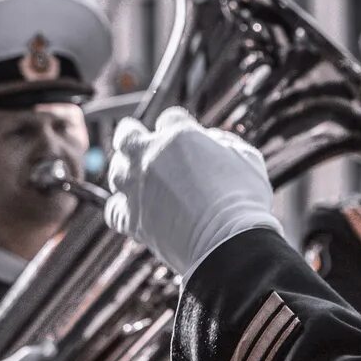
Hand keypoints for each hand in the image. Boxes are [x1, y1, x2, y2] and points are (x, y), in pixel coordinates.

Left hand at [104, 107, 280, 275]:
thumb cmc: (244, 198)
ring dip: (126, 172)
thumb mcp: (246, 157)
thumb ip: (224, 142)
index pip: (169, 118)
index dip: (177, 125)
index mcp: (179, 135)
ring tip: (140, 180)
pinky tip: (134, 210)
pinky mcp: (131, 218)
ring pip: (116, 172)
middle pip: (126, 135)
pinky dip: (122, 209)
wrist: (229, 243)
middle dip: (132, 136)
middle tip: (138, 141)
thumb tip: (211, 140)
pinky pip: (114, 210)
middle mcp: (150, 156)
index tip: (184, 135)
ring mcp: (136, 187)